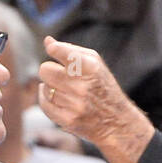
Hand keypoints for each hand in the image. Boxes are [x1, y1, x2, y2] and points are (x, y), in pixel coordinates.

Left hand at [36, 36, 154, 162]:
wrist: (117, 122)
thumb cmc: (102, 87)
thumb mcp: (94, 64)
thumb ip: (70, 50)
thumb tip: (47, 41)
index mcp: (90, 68)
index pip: (61, 52)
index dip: (53, 49)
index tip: (52, 49)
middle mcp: (82, 86)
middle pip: (45, 70)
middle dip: (49, 71)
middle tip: (60, 76)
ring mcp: (75, 105)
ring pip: (44, 88)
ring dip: (51, 88)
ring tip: (66, 91)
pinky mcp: (69, 120)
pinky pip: (45, 105)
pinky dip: (47, 101)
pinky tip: (58, 99)